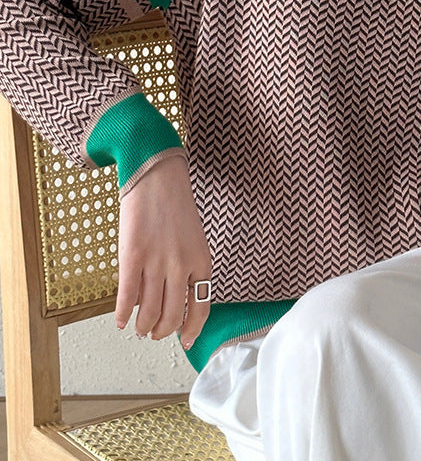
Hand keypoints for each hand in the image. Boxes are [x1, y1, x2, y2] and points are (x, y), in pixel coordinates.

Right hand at [115, 154, 211, 349]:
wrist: (157, 178)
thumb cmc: (176, 206)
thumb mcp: (194, 239)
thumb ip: (189, 268)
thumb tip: (175, 299)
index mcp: (202, 261)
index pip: (201, 307)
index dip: (192, 329)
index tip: (184, 340)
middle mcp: (182, 266)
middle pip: (173, 315)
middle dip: (163, 331)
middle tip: (155, 334)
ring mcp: (157, 262)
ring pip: (149, 312)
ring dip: (142, 326)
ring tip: (138, 328)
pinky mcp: (132, 257)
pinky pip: (126, 297)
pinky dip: (121, 314)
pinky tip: (119, 319)